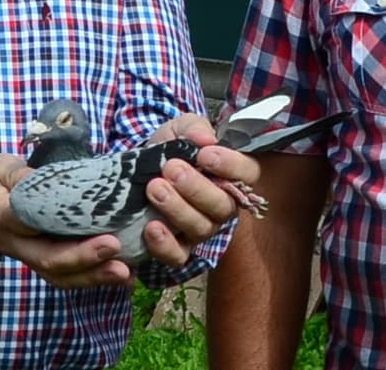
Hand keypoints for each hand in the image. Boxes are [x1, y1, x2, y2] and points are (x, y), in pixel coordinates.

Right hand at [0, 155, 133, 287]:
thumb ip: (20, 173)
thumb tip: (49, 179)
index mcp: (0, 215)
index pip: (28, 224)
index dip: (57, 225)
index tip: (81, 218)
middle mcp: (14, 242)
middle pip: (48, 259)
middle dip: (83, 258)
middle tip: (116, 248)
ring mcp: (27, 254)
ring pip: (58, 274)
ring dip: (92, 276)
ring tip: (125, 274)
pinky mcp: (39, 256)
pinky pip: (63, 274)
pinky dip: (92, 277)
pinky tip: (122, 277)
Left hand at [139, 114, 262, 265]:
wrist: (137, 170)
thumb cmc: (169, 149)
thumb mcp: (179, 130)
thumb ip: (194, 129)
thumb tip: (206, 139)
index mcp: (230, 176)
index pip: (248, 174)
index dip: (231, 166)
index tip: (205, 155)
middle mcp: (221, 206)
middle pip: (223, 206)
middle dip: (197, 188)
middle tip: (171, 168)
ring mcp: (201, 229)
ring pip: (201, 228)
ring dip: (177, 209)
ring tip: (154, 188)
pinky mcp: (177, 249)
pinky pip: (178, 256)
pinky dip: (165, 245)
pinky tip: (151, 227)